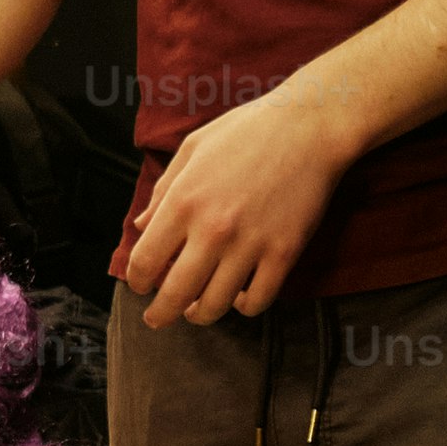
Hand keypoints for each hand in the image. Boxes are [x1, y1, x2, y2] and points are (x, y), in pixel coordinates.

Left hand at [117, 94, 357, 329]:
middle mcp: (212, 229)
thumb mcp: (193, 148)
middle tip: (156, 319)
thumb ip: (163, 190)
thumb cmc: (247, 130)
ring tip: (197, 311)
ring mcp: (250, 245)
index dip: (137, 281)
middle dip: (159, 315)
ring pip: (214, 306)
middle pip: (174, 294)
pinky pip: (257, 301)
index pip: (144, 261)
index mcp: (183, 201)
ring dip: (200, 315)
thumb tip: (141, 227)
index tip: (141, 285)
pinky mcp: (284, 254)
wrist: (309, 126)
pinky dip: (243, 307)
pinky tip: (238, 296)